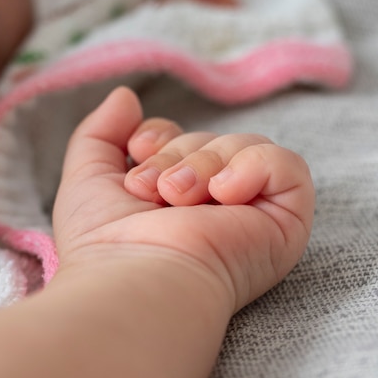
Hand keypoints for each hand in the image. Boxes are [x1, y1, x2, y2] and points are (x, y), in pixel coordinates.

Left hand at [52, 87, 313, 311]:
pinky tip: (223, 194)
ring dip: (205, 164)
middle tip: (154, 191)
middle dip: (178, 155)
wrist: (135, 281)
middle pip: (214, 141)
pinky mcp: (286, 223)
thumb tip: (126, 96)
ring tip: (179, 197)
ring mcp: (256, 216)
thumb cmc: (105, 242)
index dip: (163, 135)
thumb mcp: (89, 178)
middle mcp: (221, 209)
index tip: (137, 151)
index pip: (188, 141)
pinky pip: (287, 165)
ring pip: (247, 145)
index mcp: (183, 201)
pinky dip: (253, 166)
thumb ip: (101, 133)